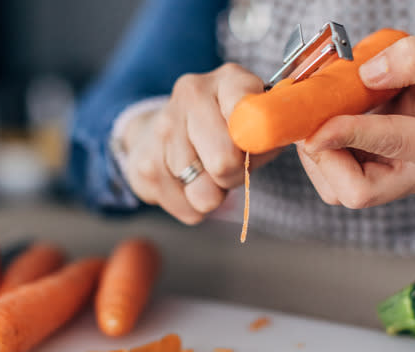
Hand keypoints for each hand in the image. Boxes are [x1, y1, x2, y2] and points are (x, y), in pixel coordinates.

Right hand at [121, 63, 277, 223]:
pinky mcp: (144, 165)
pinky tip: (186, 183)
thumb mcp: (256, 124)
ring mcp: (163, 128)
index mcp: (228, 79)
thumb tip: (269, 143)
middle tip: (232, 166)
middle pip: (224, 161)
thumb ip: (269, 133)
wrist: (158, 132)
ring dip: (213, 192)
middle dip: (234, 175)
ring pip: (204, 191)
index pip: (250, 116)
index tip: (254, 147)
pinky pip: (187, 208)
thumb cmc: (223, 131)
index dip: (257, 144)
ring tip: (206, 171)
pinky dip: (192, 205)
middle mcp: (192, 95)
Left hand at [297, 32, 414, 208]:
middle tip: (313, 123)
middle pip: (359, 192)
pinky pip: (333, 184)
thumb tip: (369, 74)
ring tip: (323, 119)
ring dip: (318, 157)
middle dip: (325, 159)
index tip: (318, 127)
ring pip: (338, 192)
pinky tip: (329, 129)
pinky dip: (320, 157)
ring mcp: (395, 186)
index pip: (393, 144)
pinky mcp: (373, 186)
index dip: (350, 134)